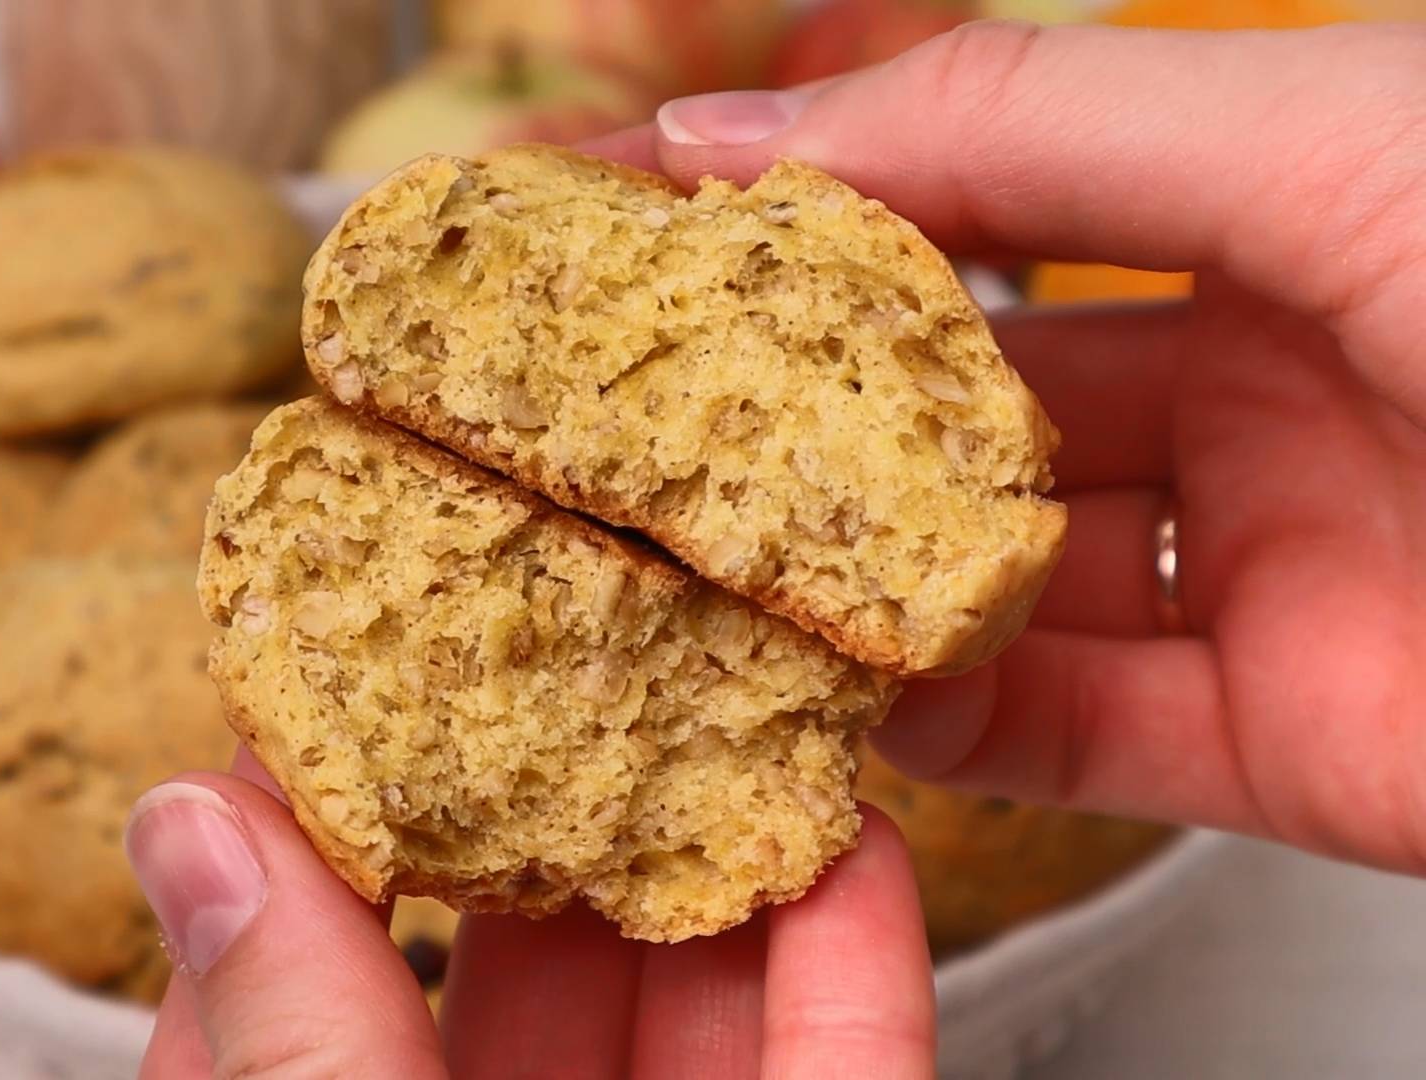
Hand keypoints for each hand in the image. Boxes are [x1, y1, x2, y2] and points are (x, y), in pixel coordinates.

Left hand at [126, 754, 932, 1078]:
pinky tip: (860, 844)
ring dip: (717, 864)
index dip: (309, 847)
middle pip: (518, 986)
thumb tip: (185, 825)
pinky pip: (846, 1077)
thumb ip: (289, 1039)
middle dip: (550, 820)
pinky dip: (860, 973)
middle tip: (561, 652)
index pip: (287, 1005)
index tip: (336, 696)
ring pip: (692, 1019)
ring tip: (726, 698)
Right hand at [584, 21, 1425, 874]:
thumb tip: (740, 133)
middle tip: (639, 431)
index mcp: (1275, 208)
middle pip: (972, 410)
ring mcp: (1276, 569)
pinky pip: (1074, 733)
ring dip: (856, 589)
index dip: (809, 216)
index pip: (982, 207)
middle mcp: (1265, 385)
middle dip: (805, 421)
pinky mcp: (1296, 742)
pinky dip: (951, 725)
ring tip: (697, 578)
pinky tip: (847, 697)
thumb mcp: (1316, 138)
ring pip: (1000, 584)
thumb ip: (1015, 125)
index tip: (637, 238)